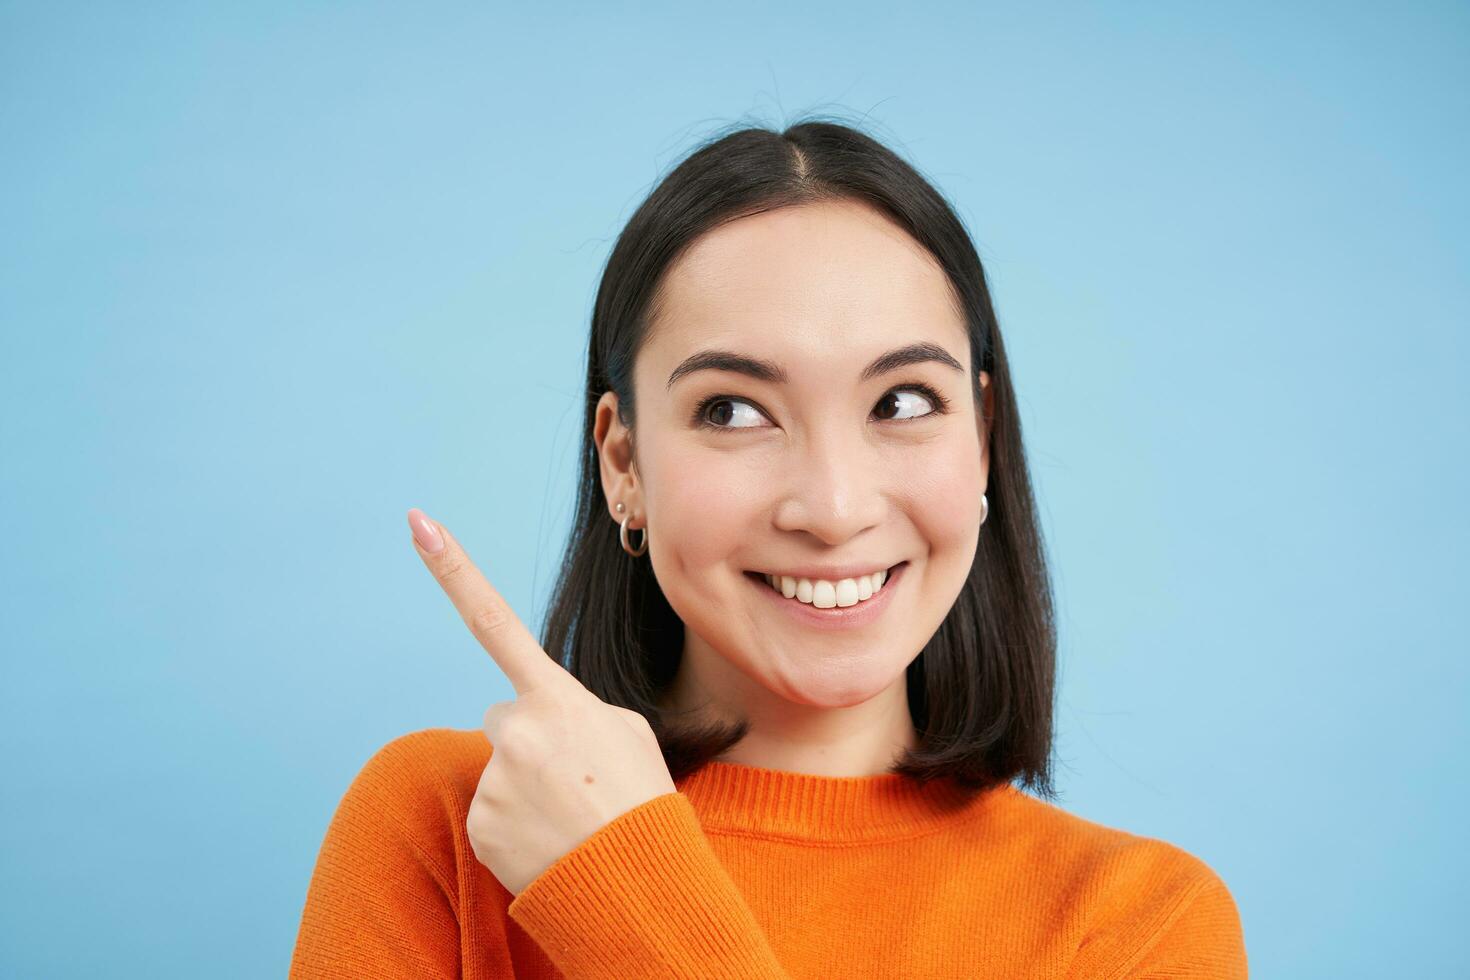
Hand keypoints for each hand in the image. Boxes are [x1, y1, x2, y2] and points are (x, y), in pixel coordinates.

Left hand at [406, 507, 677, 896]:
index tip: (418, 523)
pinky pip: (490, 810)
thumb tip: (527, 720)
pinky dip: (515, 823)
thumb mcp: (625, 732)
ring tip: (571, 814)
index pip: (495, 620)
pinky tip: (550, 838)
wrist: (639, 881)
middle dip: (532, 742)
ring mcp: (494, 778)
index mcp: (556, 696)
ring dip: (527, 786)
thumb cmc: (640, 798)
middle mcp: (516, 729)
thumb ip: (571, 709)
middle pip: (505, 719)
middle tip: (577, 779)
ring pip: (500, 768)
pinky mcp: (480, 822)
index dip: (453, 569)